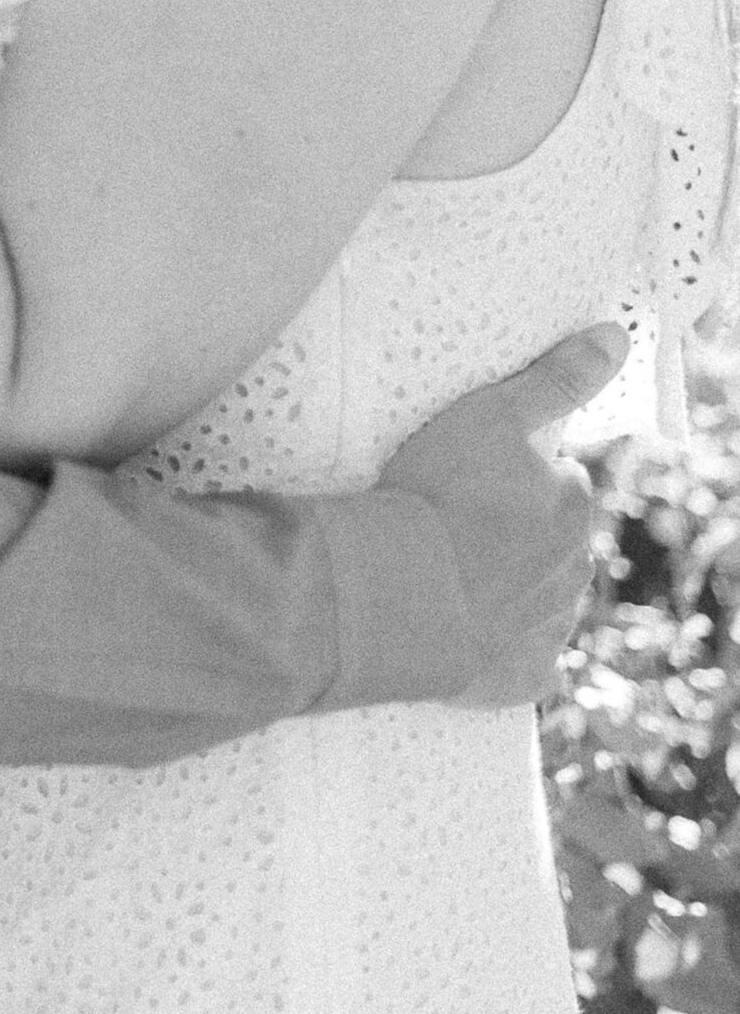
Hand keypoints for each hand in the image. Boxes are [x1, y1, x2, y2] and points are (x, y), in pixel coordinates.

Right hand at [378, 322, 629, 707]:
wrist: (396, 595)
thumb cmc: (437, 495)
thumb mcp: (492, 415)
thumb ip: (557, 377)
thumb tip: (617, 335)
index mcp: (571, 505)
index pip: (559, 481)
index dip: (516, 476)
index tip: (472, 478)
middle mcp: (574, 568)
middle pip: (552, 541)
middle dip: (516, 532)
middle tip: (453, 521)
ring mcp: (550, 627)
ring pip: (539, 597)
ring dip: (507, 585)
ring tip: (447, 571)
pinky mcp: (524, 678)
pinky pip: (520, 659)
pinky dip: (497, 646)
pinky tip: (460, 629)